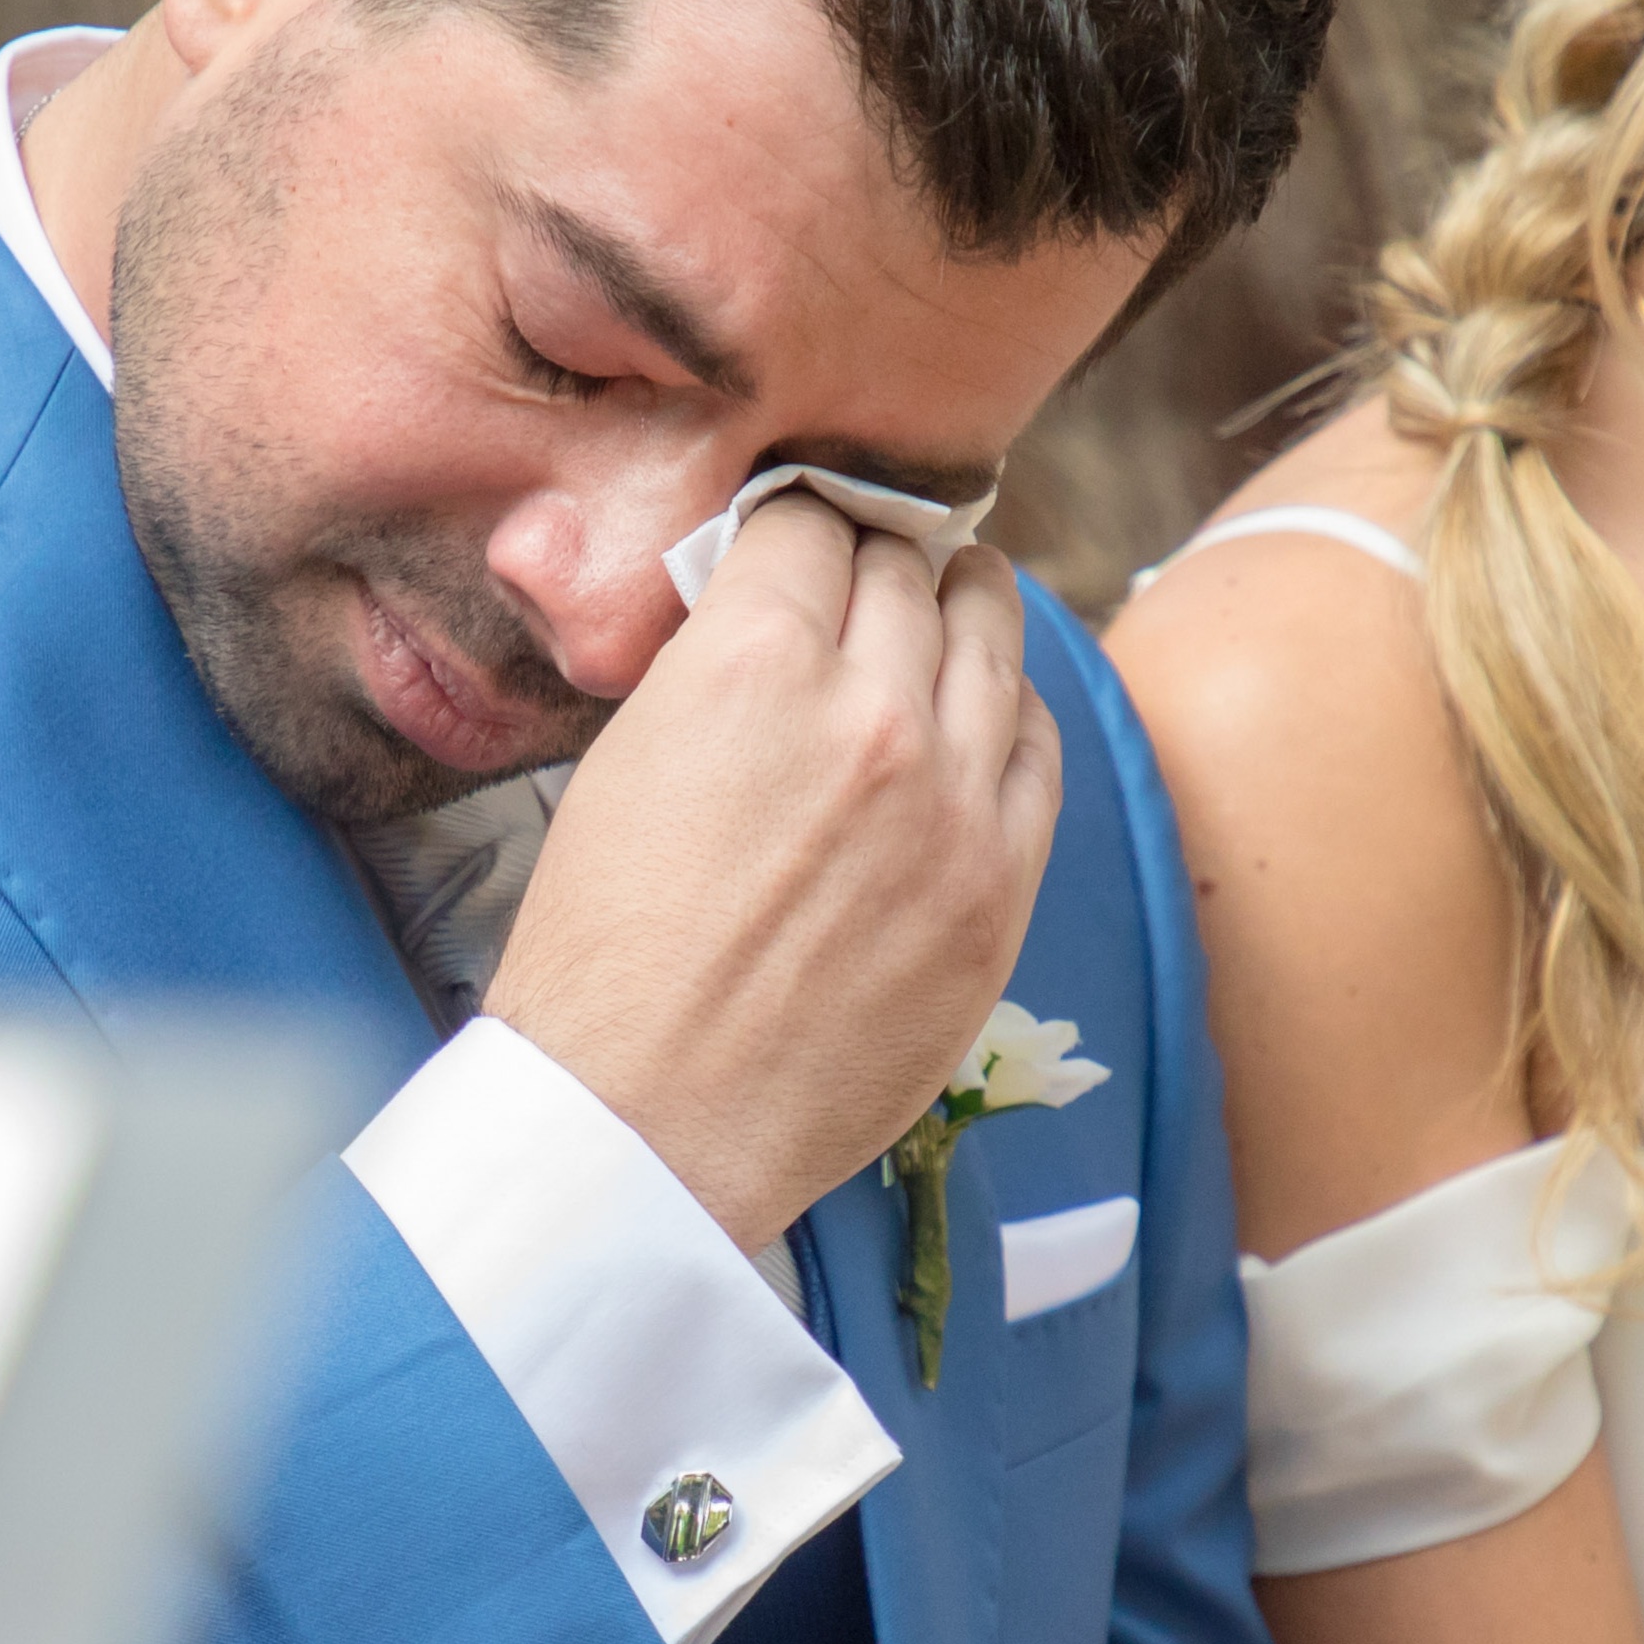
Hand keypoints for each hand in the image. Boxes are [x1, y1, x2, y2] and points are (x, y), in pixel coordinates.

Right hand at [488, 495, 1063, 1251]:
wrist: (646, 1120)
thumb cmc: (604, 956)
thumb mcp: (624, 762)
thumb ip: (712, 668)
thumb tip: (774, 610)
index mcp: (751, 666)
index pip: (809, 524)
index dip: (800, 524)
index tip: (802, 536)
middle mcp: (869, 713)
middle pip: (906, 569)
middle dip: (879, 560)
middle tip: (869, 571)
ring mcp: (951, 800)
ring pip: (991, 636)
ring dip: (963, 608)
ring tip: (949, 603)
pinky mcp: (998, 883)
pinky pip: (1040, 747)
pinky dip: (1010, 711)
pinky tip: (986, 712)